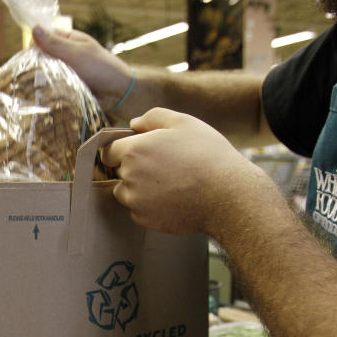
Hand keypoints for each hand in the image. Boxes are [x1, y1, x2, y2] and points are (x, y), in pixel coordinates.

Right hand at [32, 26, 133, 111]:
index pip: (42, 38)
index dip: (34, 46)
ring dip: (41, 80)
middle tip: (38, 75)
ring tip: (39, 88)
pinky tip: (44, 96)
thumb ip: (55, 44)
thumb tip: (34, 28)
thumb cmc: (101, 68)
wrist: (118, 93)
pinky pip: (49, 88)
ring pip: (43, 73)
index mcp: (66, 40)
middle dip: (36, 65)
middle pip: (40, 57)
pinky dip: (47, 91)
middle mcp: (62, 54)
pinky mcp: (63, 87)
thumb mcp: (77, 53)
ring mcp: (62, 71)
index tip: (31, 57)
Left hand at [102, 108, 270, 236]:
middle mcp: (128, 177)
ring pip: (127, 192)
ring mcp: (134, 201)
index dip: (122, 150)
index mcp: (133, 150)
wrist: (226, 195)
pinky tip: (174, 199)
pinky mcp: (144, 219)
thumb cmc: (207, 155)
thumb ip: (153, 117)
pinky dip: (151, 206)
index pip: (109, 151)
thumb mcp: (184, 123)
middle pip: (120, 172)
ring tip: (172, 184)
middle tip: (166, 167)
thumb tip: (133, 124)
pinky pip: (139, 210)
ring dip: (141, 189)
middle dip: (135, 168)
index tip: (139, 152)